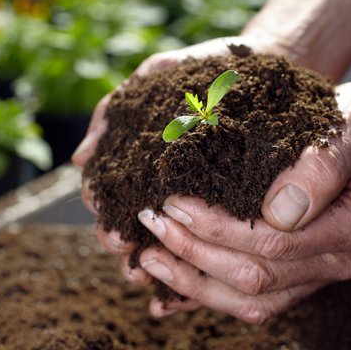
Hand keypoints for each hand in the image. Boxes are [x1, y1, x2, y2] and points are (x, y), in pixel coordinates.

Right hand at [72, 34, 299, 281]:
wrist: (269, 63)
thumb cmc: (208, 67)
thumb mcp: (160, 76)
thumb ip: (116, 110)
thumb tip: (81, 158)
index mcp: (141, 157)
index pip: (109, 192)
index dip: (104, 210)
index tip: (109, 220)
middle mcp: (161, 182)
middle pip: (127, 222)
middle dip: (120, 240)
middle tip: (126, 248)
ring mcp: (192, 198)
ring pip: (160, 240)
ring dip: (147, 261)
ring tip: (146, 274)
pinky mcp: (226, 208)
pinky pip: (202, 244)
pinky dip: (187, 266)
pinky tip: (178, 288)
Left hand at [135, 81, 350, 322]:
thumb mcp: (349, 128)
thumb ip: (322, 166)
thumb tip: (280, 211)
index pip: (275, 241)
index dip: (219, 227)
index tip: (175, 201)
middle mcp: (338, 261)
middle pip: (256, 275)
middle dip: (195, 252)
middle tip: (151, 222)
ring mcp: (316, 274)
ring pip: (249, 299)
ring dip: (193, 282)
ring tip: (149, 256)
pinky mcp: (297, 278)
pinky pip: (251, 301)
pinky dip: (206, 298)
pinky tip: (165, 296)